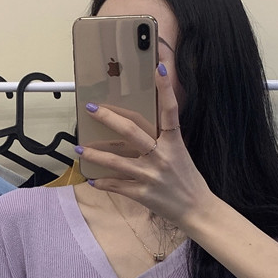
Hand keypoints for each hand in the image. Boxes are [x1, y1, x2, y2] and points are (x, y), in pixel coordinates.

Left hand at [77, 63, 214, 229]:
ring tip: (79, 148)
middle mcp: (162, 156)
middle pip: (131, 132)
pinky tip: (91, 179)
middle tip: (91, 108)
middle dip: (109, 118)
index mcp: (174, 143)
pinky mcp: (143, 193)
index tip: (158, 66)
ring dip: (95, 154)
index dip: (165, 88)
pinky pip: (117, 186)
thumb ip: (163, 139)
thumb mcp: (181, 153)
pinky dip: (102, 183)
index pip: (170, 110)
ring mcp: (151, 175)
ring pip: (116, 161)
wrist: (197, 210)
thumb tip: (138, 128)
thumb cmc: (188, 180)